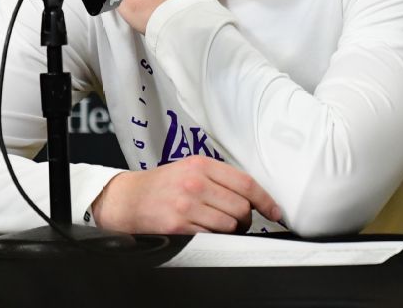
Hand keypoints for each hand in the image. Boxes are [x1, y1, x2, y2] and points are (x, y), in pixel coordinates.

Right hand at [90, 155, 281, 233]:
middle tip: (241, 221)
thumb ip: (218, 177)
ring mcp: (186, 205)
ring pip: (229, 225)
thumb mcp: (189, 168)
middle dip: (247, 219)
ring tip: (220, 226)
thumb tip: (252, 195)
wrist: (128, 199)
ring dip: (231, 231)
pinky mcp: (177, 226)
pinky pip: (211, 237)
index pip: (245, 183)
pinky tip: (206, 231)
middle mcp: (195, 183)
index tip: (275, 211)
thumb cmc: (161, 185)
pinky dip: (214, 238)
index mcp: (201, 165)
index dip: (265, 200)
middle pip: (241, 207)